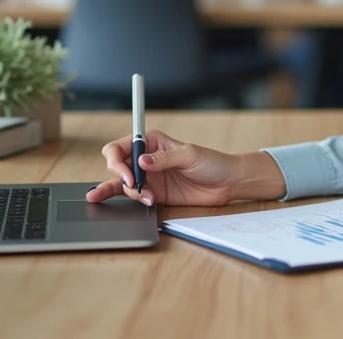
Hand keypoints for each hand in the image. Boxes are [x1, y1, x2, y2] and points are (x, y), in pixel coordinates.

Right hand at [86, 130, 243, 207]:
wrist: (226, 183)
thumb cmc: (211, 162)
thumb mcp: (189, 155)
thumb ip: (165, 158)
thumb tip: (142, 161)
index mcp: (151, 141)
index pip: (120, 147)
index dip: (117, 161)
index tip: (128, 175)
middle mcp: (146, 158)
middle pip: (116, 166)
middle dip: (122, 178)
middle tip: (136, 187)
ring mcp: (148, 177)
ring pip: (121, 184)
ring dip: (130, 192)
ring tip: (148, 198)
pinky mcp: (153, 193)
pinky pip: (134, 197)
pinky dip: (134, 201)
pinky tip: (146, 202)